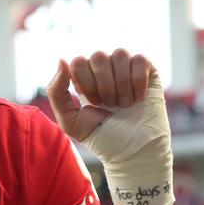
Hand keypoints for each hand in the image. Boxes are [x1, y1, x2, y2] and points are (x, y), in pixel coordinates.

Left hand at [47, 49, 173, 204]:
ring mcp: (125, 66)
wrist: (134, 151)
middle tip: (111, 105)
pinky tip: (138, 98)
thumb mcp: (70, 120)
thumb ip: (56, 91)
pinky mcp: (147, 69)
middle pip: (98, 56)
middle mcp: (104, 68)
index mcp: (84, 76)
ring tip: (125, 104)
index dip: (86, 84)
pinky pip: (139, 59)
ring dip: (122, 85)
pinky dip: (138, 82)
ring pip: (119, 54)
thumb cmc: (101, 137)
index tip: (95, 104)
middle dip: (105, 86)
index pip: (78, 61)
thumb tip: (62, 59)